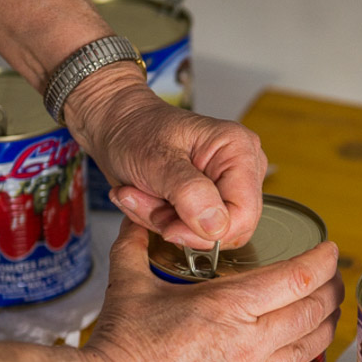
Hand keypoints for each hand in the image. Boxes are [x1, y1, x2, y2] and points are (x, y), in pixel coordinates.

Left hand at [66, 64, 267, 248]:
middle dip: (181, 226)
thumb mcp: (156, 160)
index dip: (207, 232)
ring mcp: (228, 185)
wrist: (117, 127)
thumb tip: (216, 227)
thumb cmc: (135, 130)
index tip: (169, 227)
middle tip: (146, 203)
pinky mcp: (212, 199)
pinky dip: (165, 222)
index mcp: (238, 150)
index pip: (243, 214)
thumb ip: (189, 193)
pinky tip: (147, 200)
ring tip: (140, 196)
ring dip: (166, 223)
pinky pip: (196, 231)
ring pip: (208, 233)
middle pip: (228, 228)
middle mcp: (242, 168)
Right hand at [81, 219, 343, 361]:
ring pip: (308, 349)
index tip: (330, 250)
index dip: (322, 261)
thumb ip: (135, 245)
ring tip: (329, 313)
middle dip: (330, 291)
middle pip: (312, 312)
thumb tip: (134, 218)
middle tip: (333, 278)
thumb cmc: (121, 347)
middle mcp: (250, 342)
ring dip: (325, 327)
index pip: (297, 278)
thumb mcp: (128, 284)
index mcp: (229, 305)